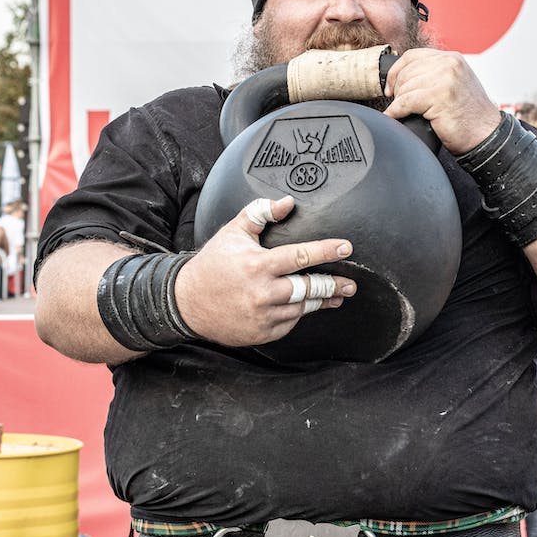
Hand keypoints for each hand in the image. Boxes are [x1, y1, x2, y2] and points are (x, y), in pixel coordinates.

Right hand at [174, 196, 355, 346]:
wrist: (185, 302)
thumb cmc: (212, 264)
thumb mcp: (233, 231)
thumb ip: (260, 213)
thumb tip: (287, 203)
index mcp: (258, 265)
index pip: (301, 256)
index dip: (326, 251)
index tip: (345, 248)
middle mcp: (263, 292)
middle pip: (309, 288)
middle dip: (334, 285)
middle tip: (351, 283)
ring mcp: (263, 316)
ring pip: (302, 308)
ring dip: (321, 300)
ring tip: (336, 295)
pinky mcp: (261, 333)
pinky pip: (289, 323)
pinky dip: (298, 313)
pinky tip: (303, 306)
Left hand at [382, 47, 501, 154]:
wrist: (486, 135)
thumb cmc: (468, 116)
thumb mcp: (454, 84)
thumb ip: (434, 75)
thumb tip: (402, 77)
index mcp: (451, 58)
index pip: (411, 56)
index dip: (395, 72)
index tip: (391, 88)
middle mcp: (449, 64)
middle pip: (406, 72)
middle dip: (397, 90)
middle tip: (399, 105)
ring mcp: (445, 79)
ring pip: (404, 87)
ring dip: (398, 103)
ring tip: (403, 113)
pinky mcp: (439, 97)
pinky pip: (405, 102)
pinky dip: (396, 111)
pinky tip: (395, 117)